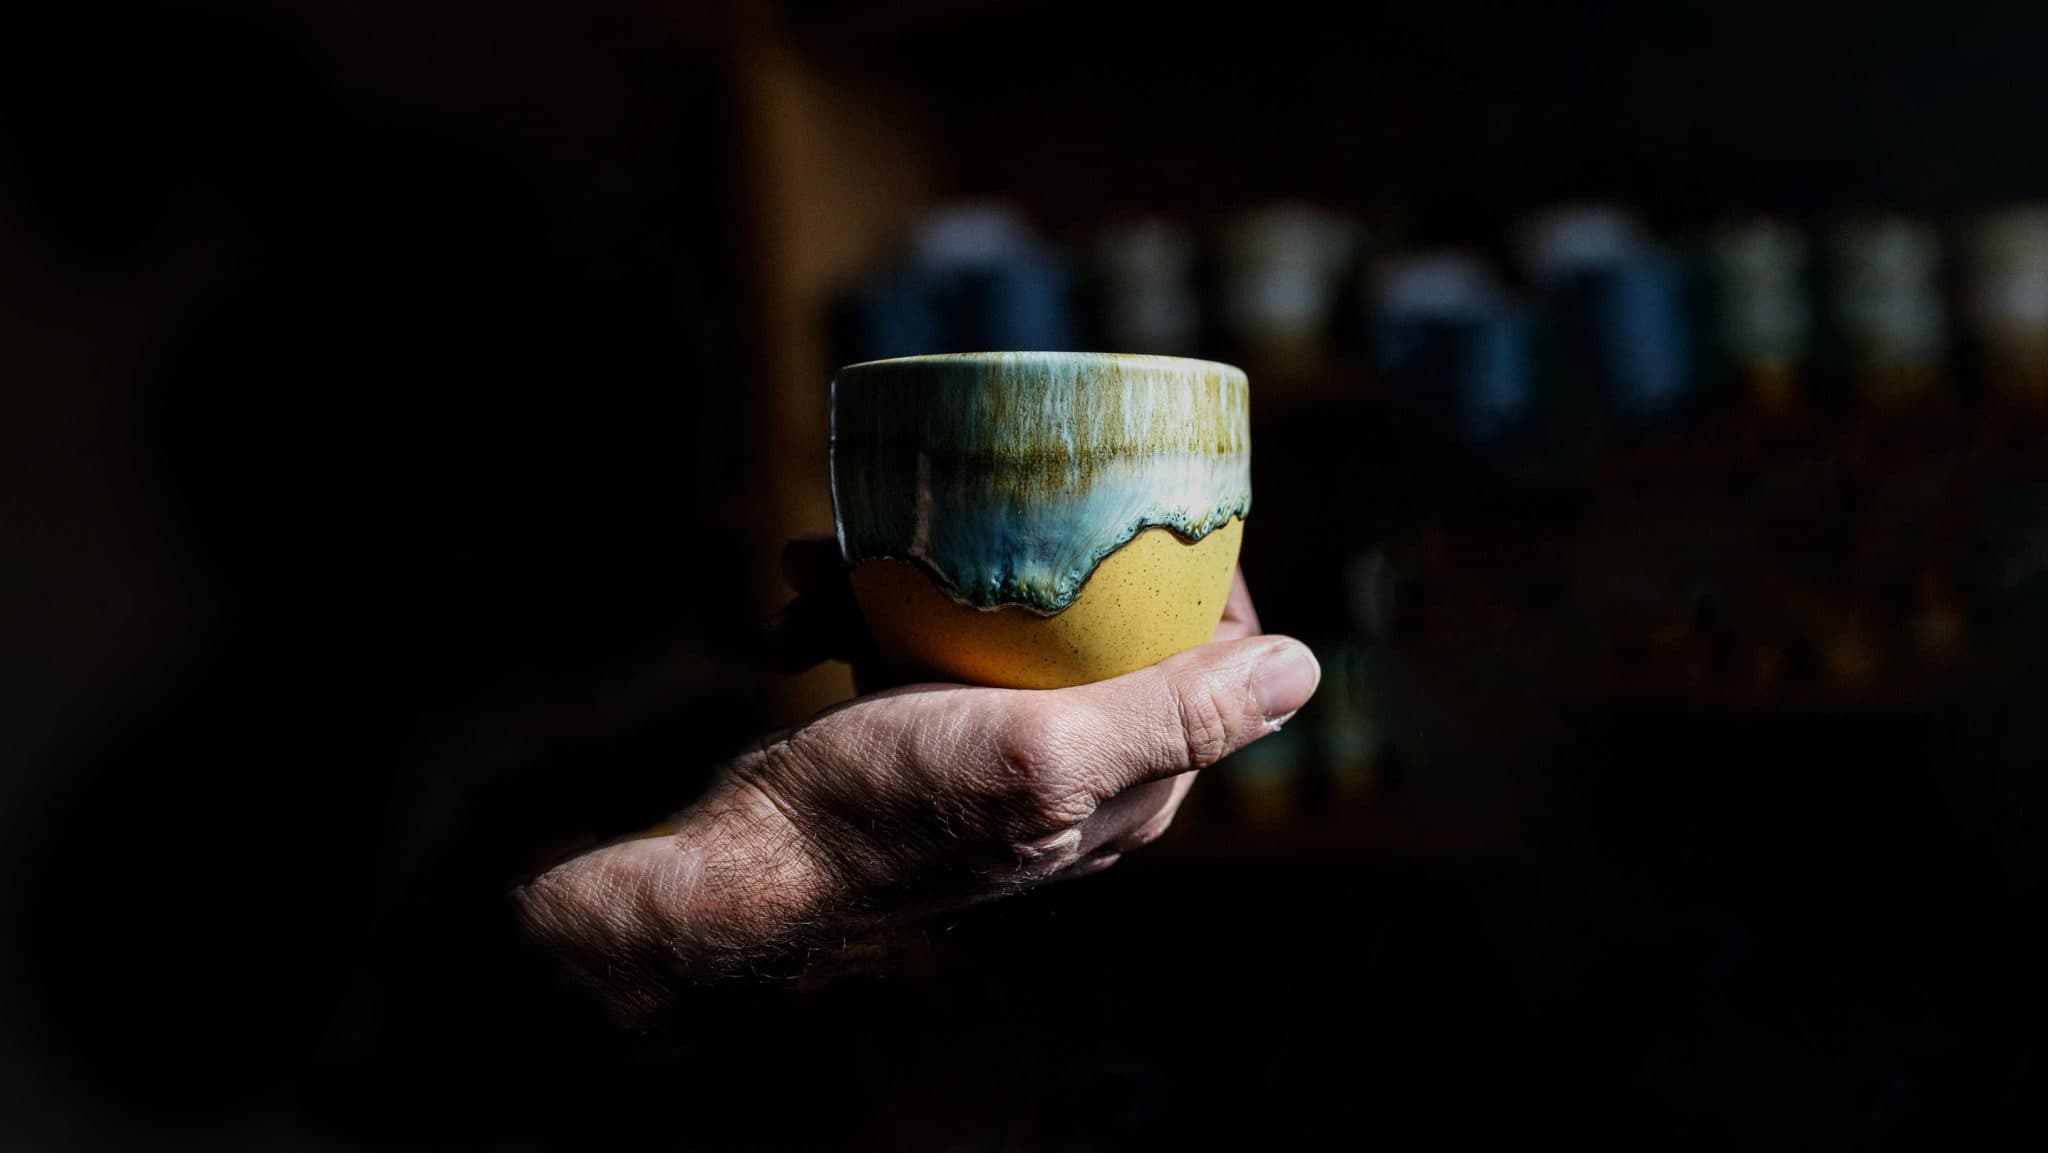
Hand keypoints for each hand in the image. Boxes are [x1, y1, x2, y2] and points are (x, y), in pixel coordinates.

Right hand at [515, 541, 1315, 1027]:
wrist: (751, 864)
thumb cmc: (888, 811)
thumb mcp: (1041, 752)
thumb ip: (1171, 716)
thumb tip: (1305, 670)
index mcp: (1135, 784)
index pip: (1211, 655)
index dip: (1181, 567)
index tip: (1117, 499)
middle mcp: (1084, 769)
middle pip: (1098, 624)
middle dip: (1023, 558)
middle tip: (959, 516)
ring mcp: (1005, 751)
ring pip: (996, 624)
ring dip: (911, 581)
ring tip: (829, 567)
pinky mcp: (932, 734)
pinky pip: (922, 648)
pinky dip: (863, 616)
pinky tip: (804, 606)